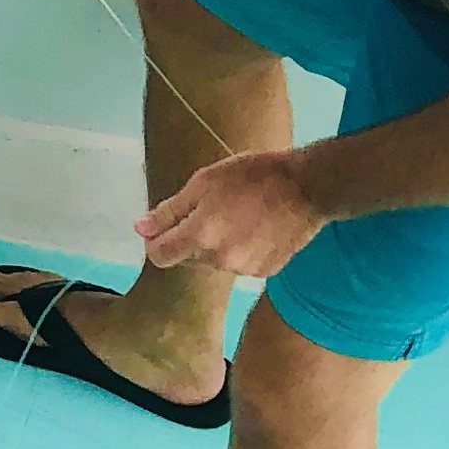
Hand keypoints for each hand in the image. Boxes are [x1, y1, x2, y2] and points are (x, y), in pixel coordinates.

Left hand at [138, 149, 318, 281]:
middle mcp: (221, 260)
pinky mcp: (266, 272)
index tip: (162, 226)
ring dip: (216, 245)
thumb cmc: (253, 176)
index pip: (160, 255)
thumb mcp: (204, 183)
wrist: (307, 187)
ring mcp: (245, 270)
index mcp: (201, 236)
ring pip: (215, 261)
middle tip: (210, 209)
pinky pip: (240, 265)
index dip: (156, 240)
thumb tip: (141, 228)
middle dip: (190, 238)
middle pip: (187, 257)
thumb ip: (170, 210)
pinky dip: (240, 250)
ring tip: (238, 215)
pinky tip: (255, 228)